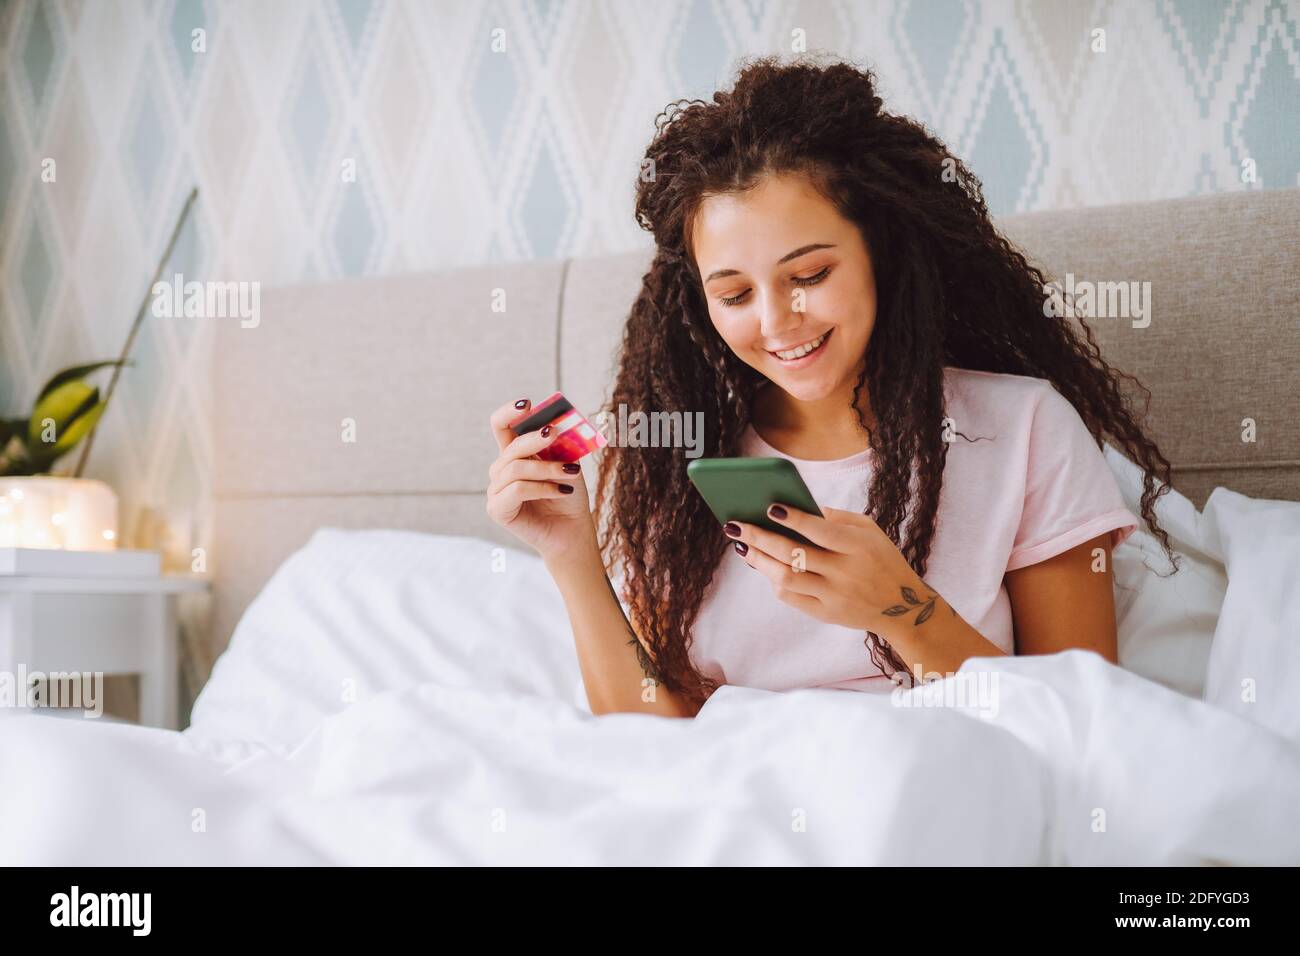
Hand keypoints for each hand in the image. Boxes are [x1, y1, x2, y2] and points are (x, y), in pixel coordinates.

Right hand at [486, 398, 597, 563]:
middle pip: (511, 446)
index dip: (509, 412)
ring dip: (548, 468)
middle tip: (556, 432)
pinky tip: (563, 491)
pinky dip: (543, 488)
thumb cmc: (568, 495)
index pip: (501, 426)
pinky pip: (517, 489)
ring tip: (572, 472)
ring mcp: (496, 490)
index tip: (528, 403)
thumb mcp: (567, 463)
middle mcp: (500, 470)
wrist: (572, 531)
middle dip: (535, 438)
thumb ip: (559, 445)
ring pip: (517, 468)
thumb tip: (557, 424)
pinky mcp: (497, 509)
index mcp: (514, 454)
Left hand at [724, 503, 947, 634]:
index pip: (820, 530)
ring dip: (760, 561)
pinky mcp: (826, 614)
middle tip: (735, 525)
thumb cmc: (881, 559)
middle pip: (795, 554)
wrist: (902, 607)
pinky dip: (774, 580)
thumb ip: (837, 518)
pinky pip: (792, 598)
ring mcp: (834, 595)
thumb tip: (799, 506)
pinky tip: (762, 565)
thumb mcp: (869, 531)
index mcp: (858, 546)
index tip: (770, 507)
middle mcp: (845, 572)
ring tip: (743, 546)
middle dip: (761, 537)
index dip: (794, 518)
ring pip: (787, 578)